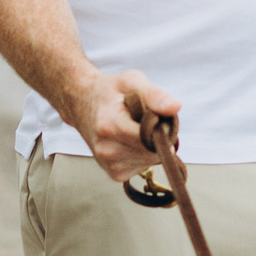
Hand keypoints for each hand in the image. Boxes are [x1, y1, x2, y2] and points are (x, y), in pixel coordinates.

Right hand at [75, 67, 182, 183]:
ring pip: (151, 161)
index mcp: (110, 126)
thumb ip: (154, 94)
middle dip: (158, 137)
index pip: (151, 138)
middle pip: (154, 152)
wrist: (80, 102)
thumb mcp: (131, 81)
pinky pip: (144, 166)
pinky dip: (144, 155)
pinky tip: (131, 141)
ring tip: (135, 129)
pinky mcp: (115, 174)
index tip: (158, 116)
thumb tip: (175, 107)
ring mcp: (109, 164)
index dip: (162, 128)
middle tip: (145, 119)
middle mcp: (107, 149)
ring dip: (151, 146)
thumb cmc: (110, 91)